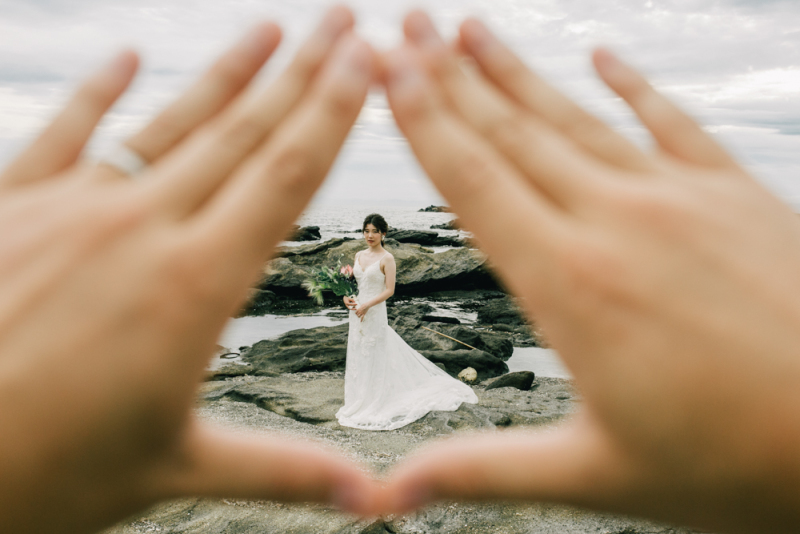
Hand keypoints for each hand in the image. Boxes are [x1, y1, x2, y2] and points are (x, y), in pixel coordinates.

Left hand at [0, 7, 376, 532]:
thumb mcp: (177, 471)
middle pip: (243, 133)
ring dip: (227, 72)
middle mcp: (139, 230)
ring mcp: (71, 211)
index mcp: (192, 286)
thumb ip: (282, 471)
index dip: (332, 113)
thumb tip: (367, 498)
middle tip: (342, 20)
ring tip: (269, 29)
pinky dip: (99, 91)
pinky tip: (126, 55)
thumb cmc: (42, 476)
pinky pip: (64, 133)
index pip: (285, 178)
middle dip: (303, 71)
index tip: (364, 62)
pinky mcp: (10, 208)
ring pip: (169, 122)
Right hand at [380, 11, 799, 532]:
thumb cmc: (736, 463)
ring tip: (472, 30)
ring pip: (575, 118)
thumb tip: (392, 492)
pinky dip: (632, 85)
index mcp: (571, 285)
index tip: (388, 68)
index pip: (472, 181)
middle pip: (511, 134)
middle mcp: (618, 222)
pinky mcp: (735, 195)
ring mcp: (679, 199)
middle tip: (407, 26)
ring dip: (517, 72)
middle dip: (448, 75)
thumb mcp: (593, 476)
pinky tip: (603, 56)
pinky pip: (671, 122)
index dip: (422, 119)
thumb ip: (483, 471)